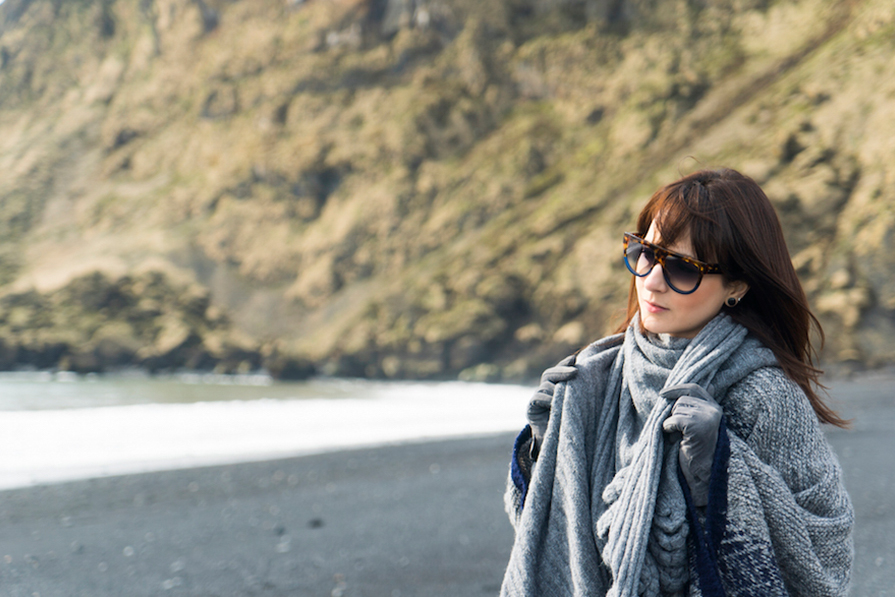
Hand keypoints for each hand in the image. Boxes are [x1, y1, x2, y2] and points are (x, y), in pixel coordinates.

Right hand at [527, 355, 576, 457]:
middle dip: (562, 371)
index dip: (566, 363)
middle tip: (576, 372)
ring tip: (567, 393)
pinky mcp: (531, 409)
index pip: (559, 369)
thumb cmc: (572, 424)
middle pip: (550, 374)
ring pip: (545, 385)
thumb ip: (582, 392)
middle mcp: (545, 390)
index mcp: (557, 386)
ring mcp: (537, 398)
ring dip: (556, 388)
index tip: (576, 359)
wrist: (556, 445)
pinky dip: (546, 399)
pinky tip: (554, 402)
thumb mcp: (578, 406)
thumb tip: (600, 375)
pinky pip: (537, 398)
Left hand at [661, 383, 722, 506]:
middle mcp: (713, 411)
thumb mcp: (699, 425)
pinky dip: (669, 429)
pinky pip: (672, 420)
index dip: (676, 389)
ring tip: (681, 437)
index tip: (662, 393)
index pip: (694, 389)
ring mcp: (706, 417)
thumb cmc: (698, 450)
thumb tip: (707, 385)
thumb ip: (699, 407)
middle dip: (673, 414)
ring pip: (676, 409)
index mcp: (715, 408)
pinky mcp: (696, 425)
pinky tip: (676, 439)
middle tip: (677, 431)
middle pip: (681, 400)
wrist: (703, 473)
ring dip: (672, 423)